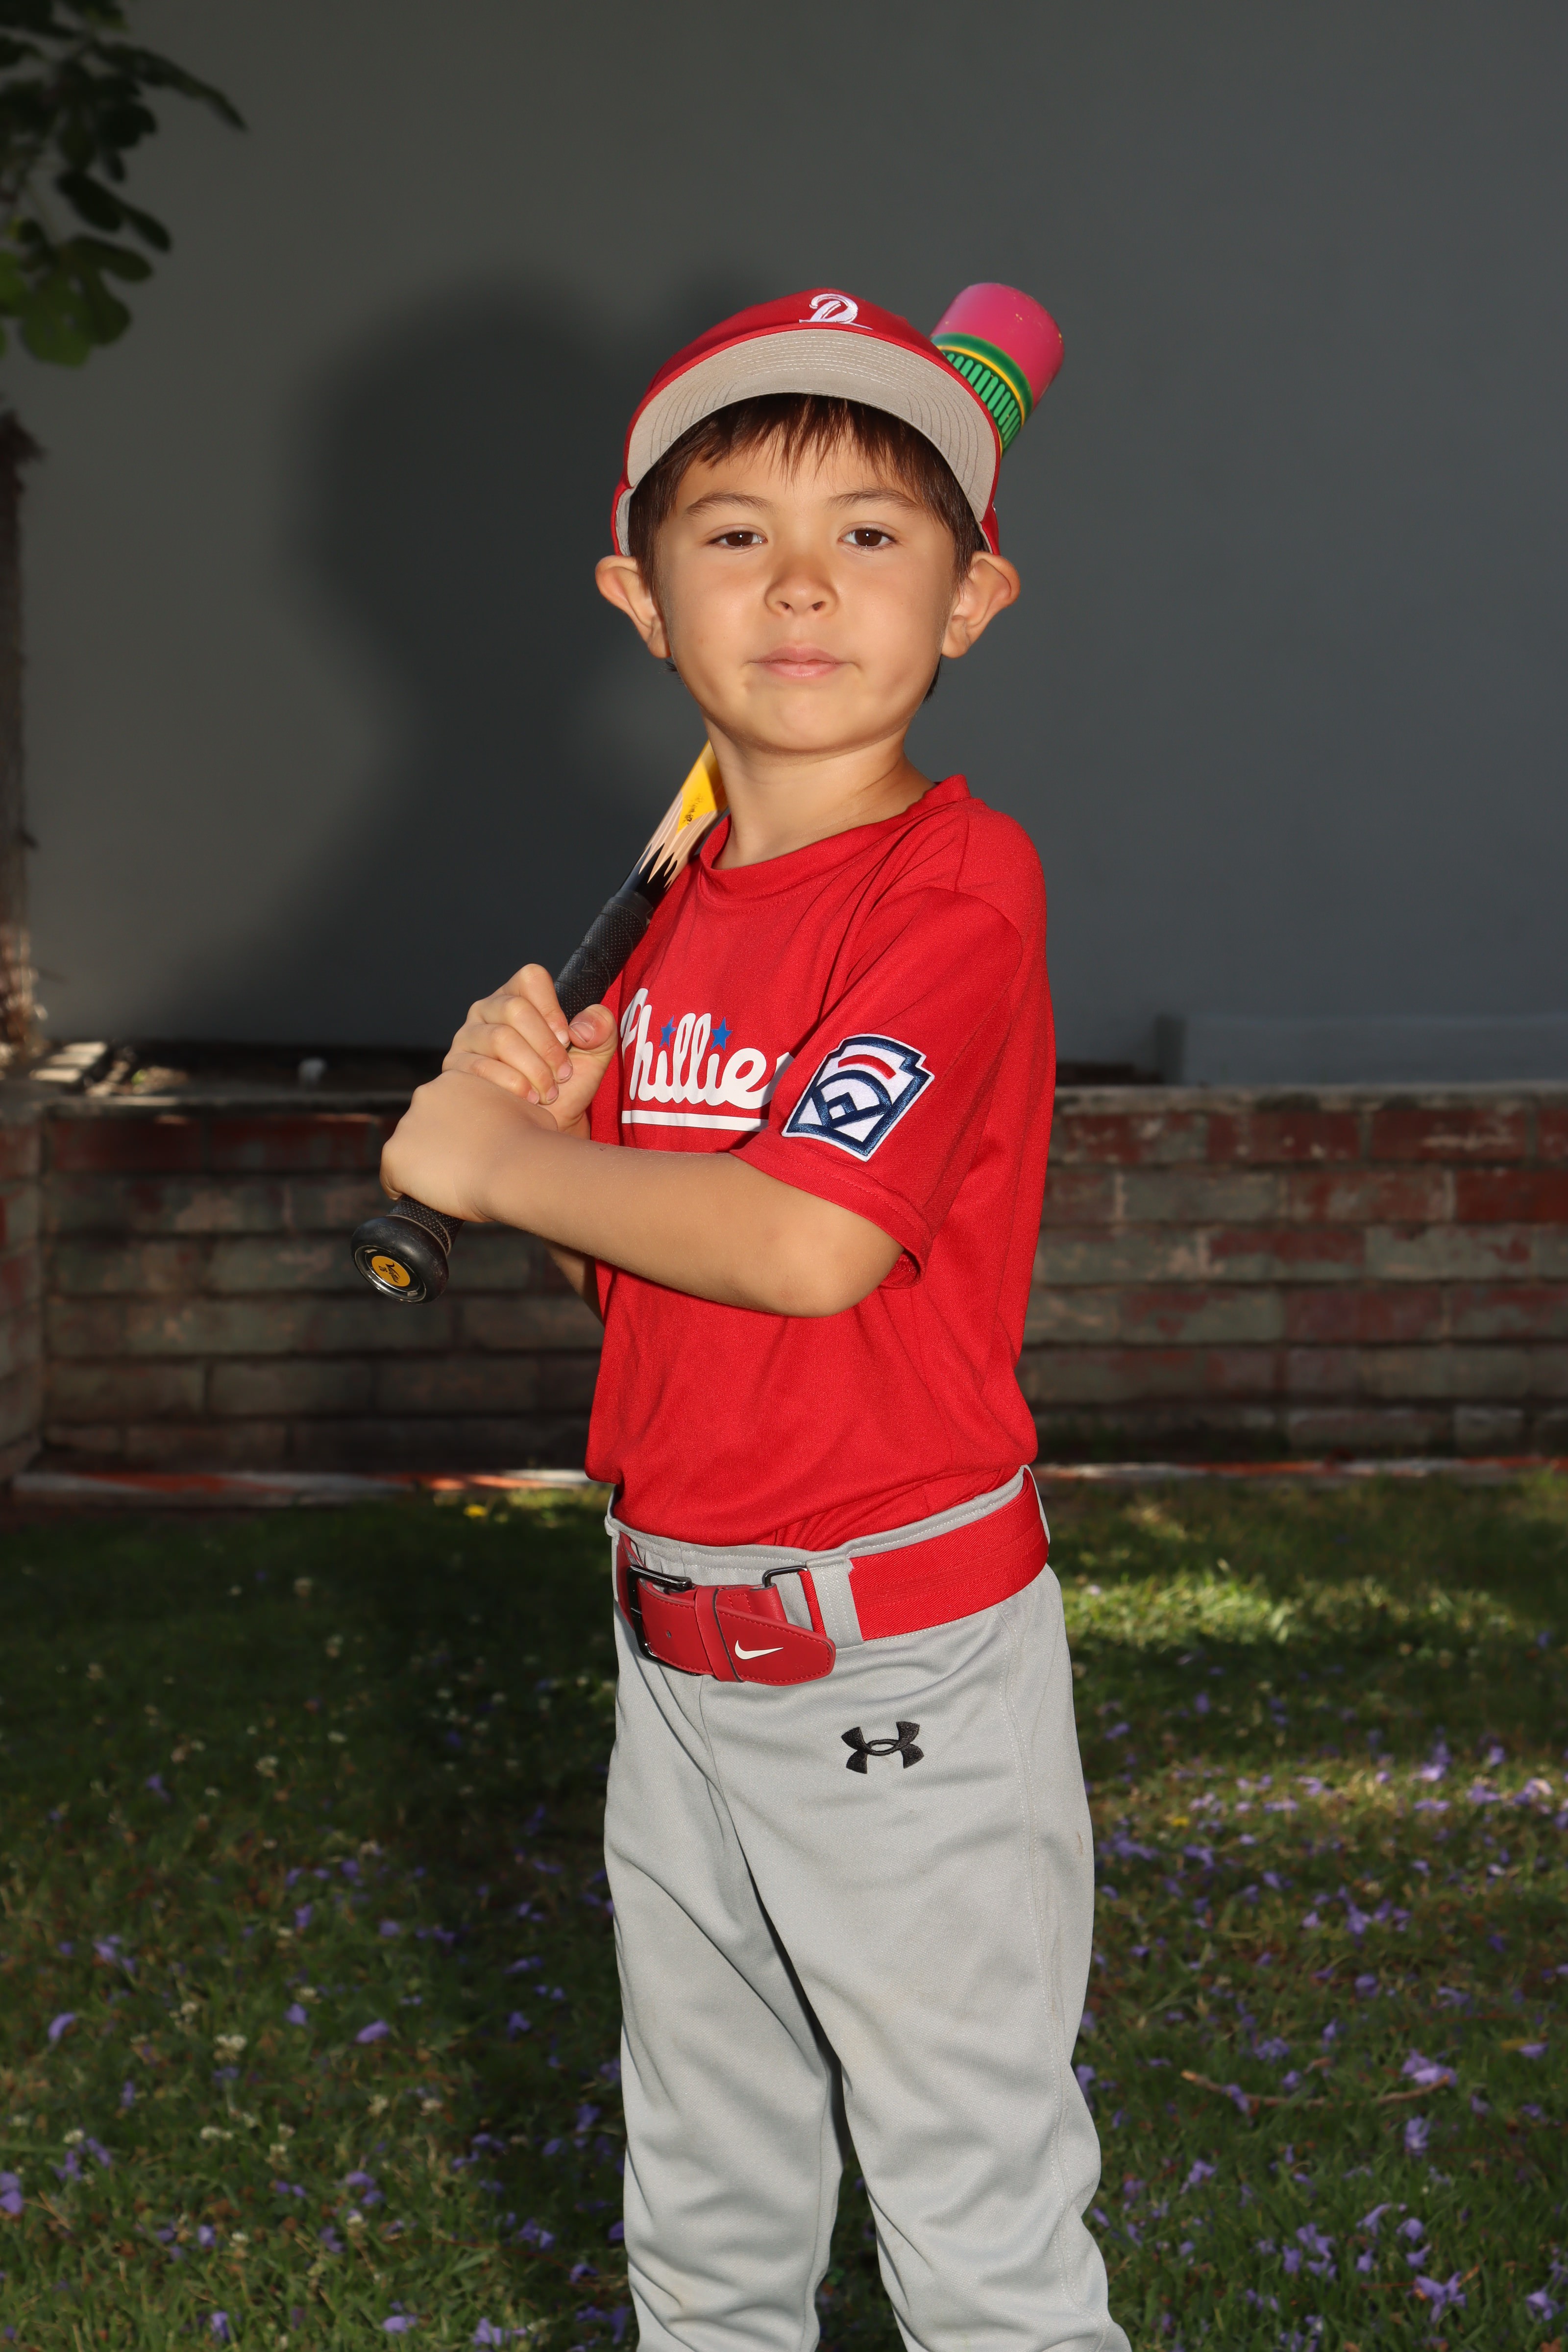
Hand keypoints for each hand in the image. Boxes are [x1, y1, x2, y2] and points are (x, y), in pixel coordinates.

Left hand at [380, 1069, 556, 1223]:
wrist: (514, 1166)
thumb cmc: (531, 1141)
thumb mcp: (526, 1111)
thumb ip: (510, 1111)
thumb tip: (518, 1121)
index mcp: (455, 1080)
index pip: (444, 1108)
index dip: (454, 1133)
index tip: (468, 1152)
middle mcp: (424, 1095)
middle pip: (422, 1128)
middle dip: (436, 1148)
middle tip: (460, 1171)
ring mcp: (406, 1126)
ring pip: (406, 1152)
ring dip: (421, 1168)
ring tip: (445, 1188)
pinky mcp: (394, 1157)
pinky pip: (392, 1179)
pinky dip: (405, 1190)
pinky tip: (423, 1199)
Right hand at [443, 964, 616, 1136]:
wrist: (548, 1123)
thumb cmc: (567, 1084)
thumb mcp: (596, 1053)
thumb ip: (601, 1028)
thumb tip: (580, 1028)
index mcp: (520, 996)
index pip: (531, 978)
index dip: (553, 1009)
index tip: (567, 1039)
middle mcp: (489, 1009)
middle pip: (515, 1009)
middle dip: (546, 1046)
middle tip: (562, 1073)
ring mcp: (468, 1036)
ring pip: (500, 1038)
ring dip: (533, 1069)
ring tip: (549, 1091)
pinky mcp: (457, 1066)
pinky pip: (481, 1066)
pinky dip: (512, 1084)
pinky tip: (529, 1098)